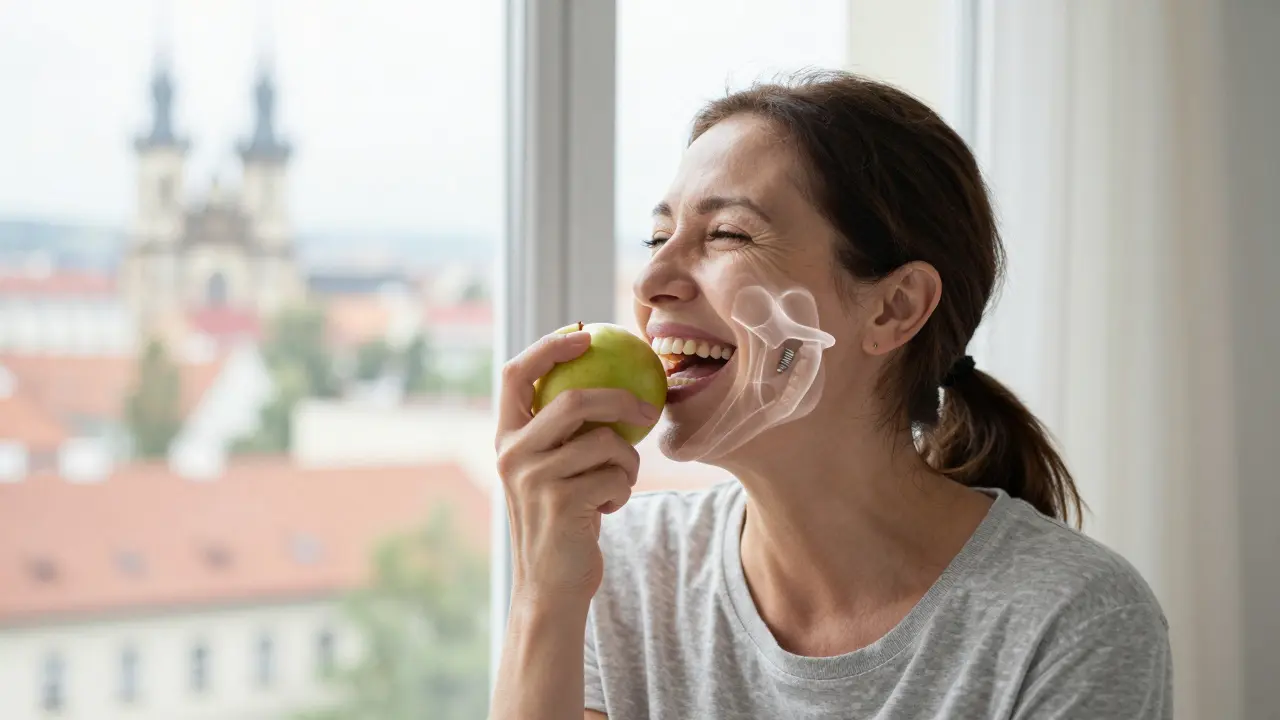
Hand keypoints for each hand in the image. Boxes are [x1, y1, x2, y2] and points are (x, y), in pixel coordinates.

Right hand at [495, 330, 659, 607]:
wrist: (551, 586)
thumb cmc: (561, 519)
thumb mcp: (549, 470)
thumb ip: (560, 432)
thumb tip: (605, 376)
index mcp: (505, 437)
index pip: (515, 373)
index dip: (549, 346)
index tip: (586, 334)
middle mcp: (512, 454)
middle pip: (572, 401)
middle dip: (618, 399)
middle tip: (647, 408)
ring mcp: (534, 478)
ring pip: (603, 442)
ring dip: (627, 462)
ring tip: (621, 482)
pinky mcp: (561, 503)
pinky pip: (614, 476)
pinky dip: (623, 489)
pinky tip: (610, 507)